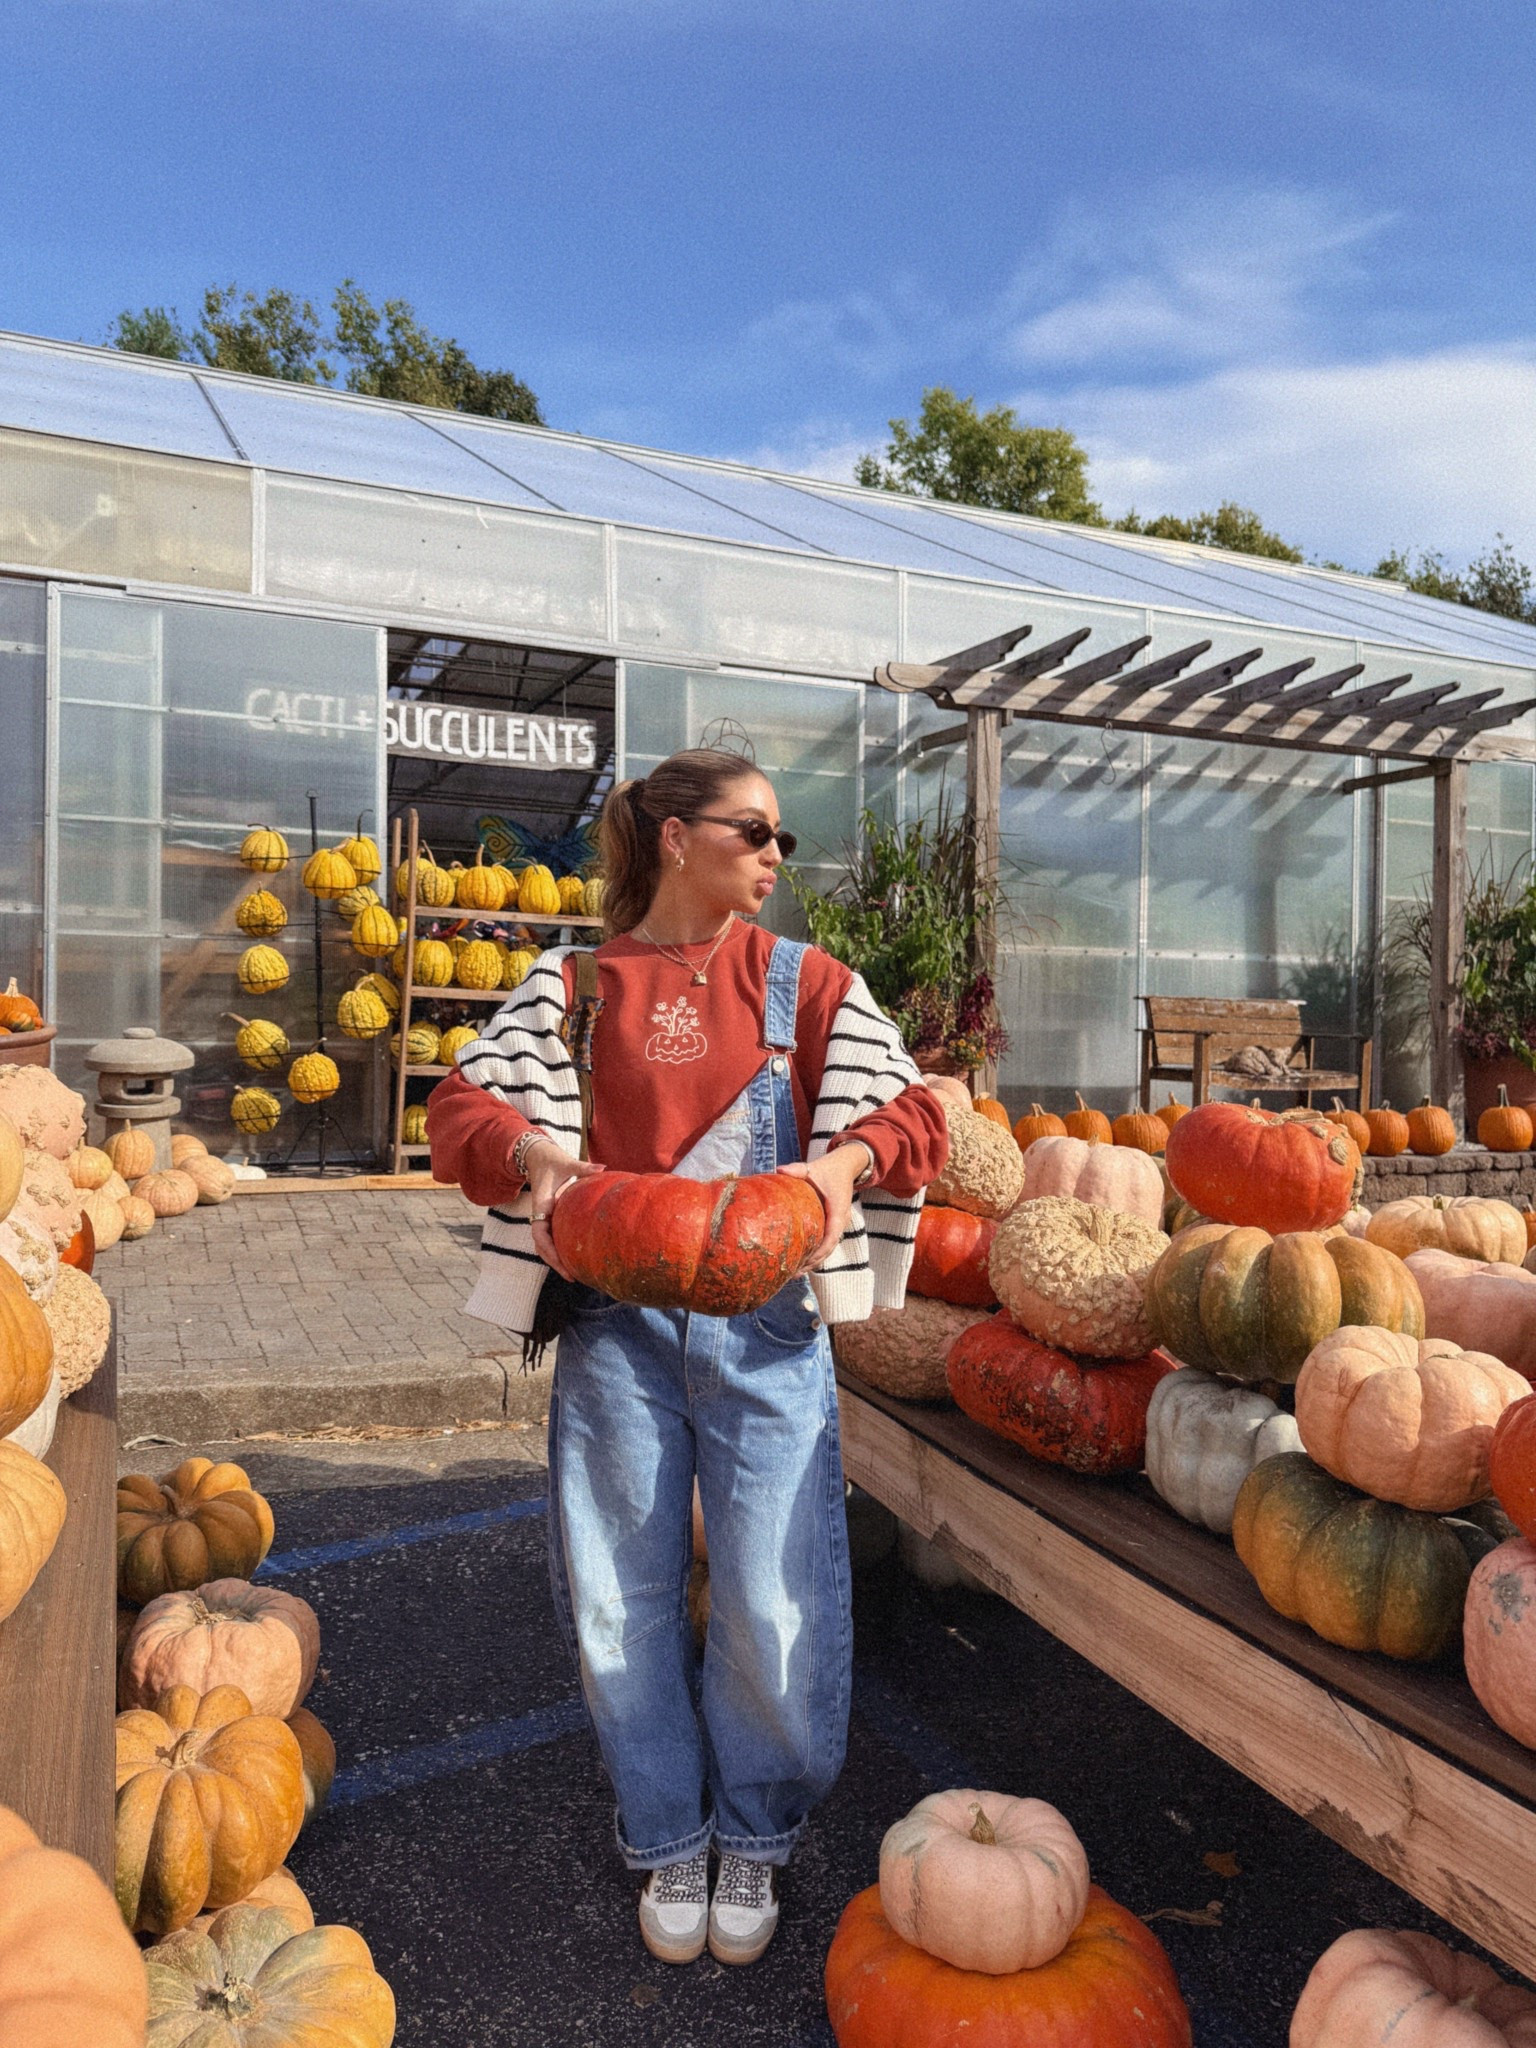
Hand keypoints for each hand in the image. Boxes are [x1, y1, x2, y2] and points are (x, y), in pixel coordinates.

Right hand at [521, 1138, 604, 1279]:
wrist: (541, 1157)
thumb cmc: (553, 1161)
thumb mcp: (567, 1163)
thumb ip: (582, 1168)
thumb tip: (602, 1167)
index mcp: (541, 1206)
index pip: (540, 1235)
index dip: (549, 1251)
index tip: (561, 1263)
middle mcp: (540, 1215)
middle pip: (542, 1247)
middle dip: (554, 1262)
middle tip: (572, 1277)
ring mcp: (545, 1218)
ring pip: (546, 1245)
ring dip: (556, 1260)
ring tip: (574, 1274)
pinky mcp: (550, 1217)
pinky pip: (553, 1237)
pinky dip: (560, 1249)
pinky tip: (575, 1258)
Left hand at [778, 1143, 872, 1269]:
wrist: (845, 1167)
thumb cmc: (828, 1169)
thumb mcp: (813, 1168)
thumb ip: (797, 1169)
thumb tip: (779, 1170)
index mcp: (838, 1210)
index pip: (831, 1237)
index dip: (820, 1252)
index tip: (805, 1262)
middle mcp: (840, 1221)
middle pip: (828, 1249)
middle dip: (812, 1263)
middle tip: (793, 1274)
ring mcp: (837, 1225)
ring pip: (827, 1249)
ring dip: (812, 1262)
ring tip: (793, 1274)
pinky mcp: (832, 1225)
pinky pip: (825, 1243)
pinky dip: (814, 1254)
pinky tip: (799, 1262)